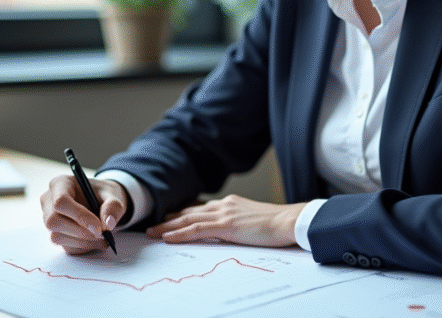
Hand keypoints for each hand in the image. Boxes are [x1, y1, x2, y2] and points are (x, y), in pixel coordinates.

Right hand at [40, 174, 127, 253]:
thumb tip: (108, 224)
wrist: (101, 202)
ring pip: (57, 237)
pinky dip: (83, 247)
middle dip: (80, 232)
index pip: (60, 201)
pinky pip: (65, 246)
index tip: (99, 227)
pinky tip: (96, 242)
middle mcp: (49, 201)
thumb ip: (113, 206)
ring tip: (103, 239)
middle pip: (53, 221)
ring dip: (83, 242)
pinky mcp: (55, 234)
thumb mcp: (113, 194)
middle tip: (102, 234)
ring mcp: (49, 219)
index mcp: (60, 184)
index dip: (79, 216)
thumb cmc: (102, 194)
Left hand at [146, 194, 305, 247]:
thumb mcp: (251, 220)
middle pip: (189, 212)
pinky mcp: (226, 225)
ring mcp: (224, 214)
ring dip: (167, 227)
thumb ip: (236, 223)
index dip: (182, 214)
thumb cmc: (276, 224)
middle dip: (169, 219)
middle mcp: (223, 205)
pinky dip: (180, 233)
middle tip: (153, 226)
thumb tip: (226, 232)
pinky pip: (196, 230)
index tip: (169, 219)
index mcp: (230, 203)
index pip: (200, 209)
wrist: (289, 220)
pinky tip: (167, 238)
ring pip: (188, 220)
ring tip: (152, 233)